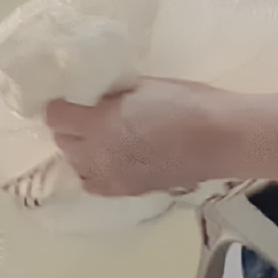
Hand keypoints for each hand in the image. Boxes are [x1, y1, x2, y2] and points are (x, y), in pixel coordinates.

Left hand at [38, 80, 217, 198]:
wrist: (221, 139)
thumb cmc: (187, 103)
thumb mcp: (143, 86)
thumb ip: (112, 94)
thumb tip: (95, 97)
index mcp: (100, 124)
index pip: (56, 117)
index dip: (61, 105)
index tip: (70, 98)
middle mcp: (98, 155)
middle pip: (63, 142)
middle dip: (70, 127)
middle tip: (88, 114)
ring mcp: (112, 177)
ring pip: (76, 165)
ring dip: (82, 150)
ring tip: (101, 138)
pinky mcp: (127, 191)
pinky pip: (95, 183)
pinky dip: (96, 170)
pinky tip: (111, 158)